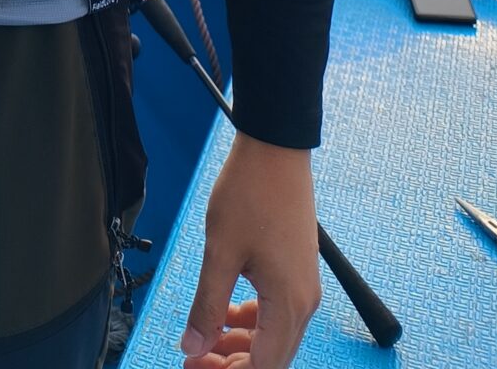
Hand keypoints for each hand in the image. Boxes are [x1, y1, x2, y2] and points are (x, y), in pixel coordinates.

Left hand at [178, 133, 321, 367]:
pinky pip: (276, 311)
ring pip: (274, 335)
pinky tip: (224, 313)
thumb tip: (192, 346)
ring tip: (203, 340)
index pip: (265, 366)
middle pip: (272, 357)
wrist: (276, 148)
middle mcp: (304, 301)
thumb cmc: (250, 192)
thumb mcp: (220, 252)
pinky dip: (250, 320)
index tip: (195, 368)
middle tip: (193, 359)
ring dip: (240, 343)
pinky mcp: (296, 269)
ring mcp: (303, 285)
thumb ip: (207, 305)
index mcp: (289, 303)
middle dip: (232, 363)